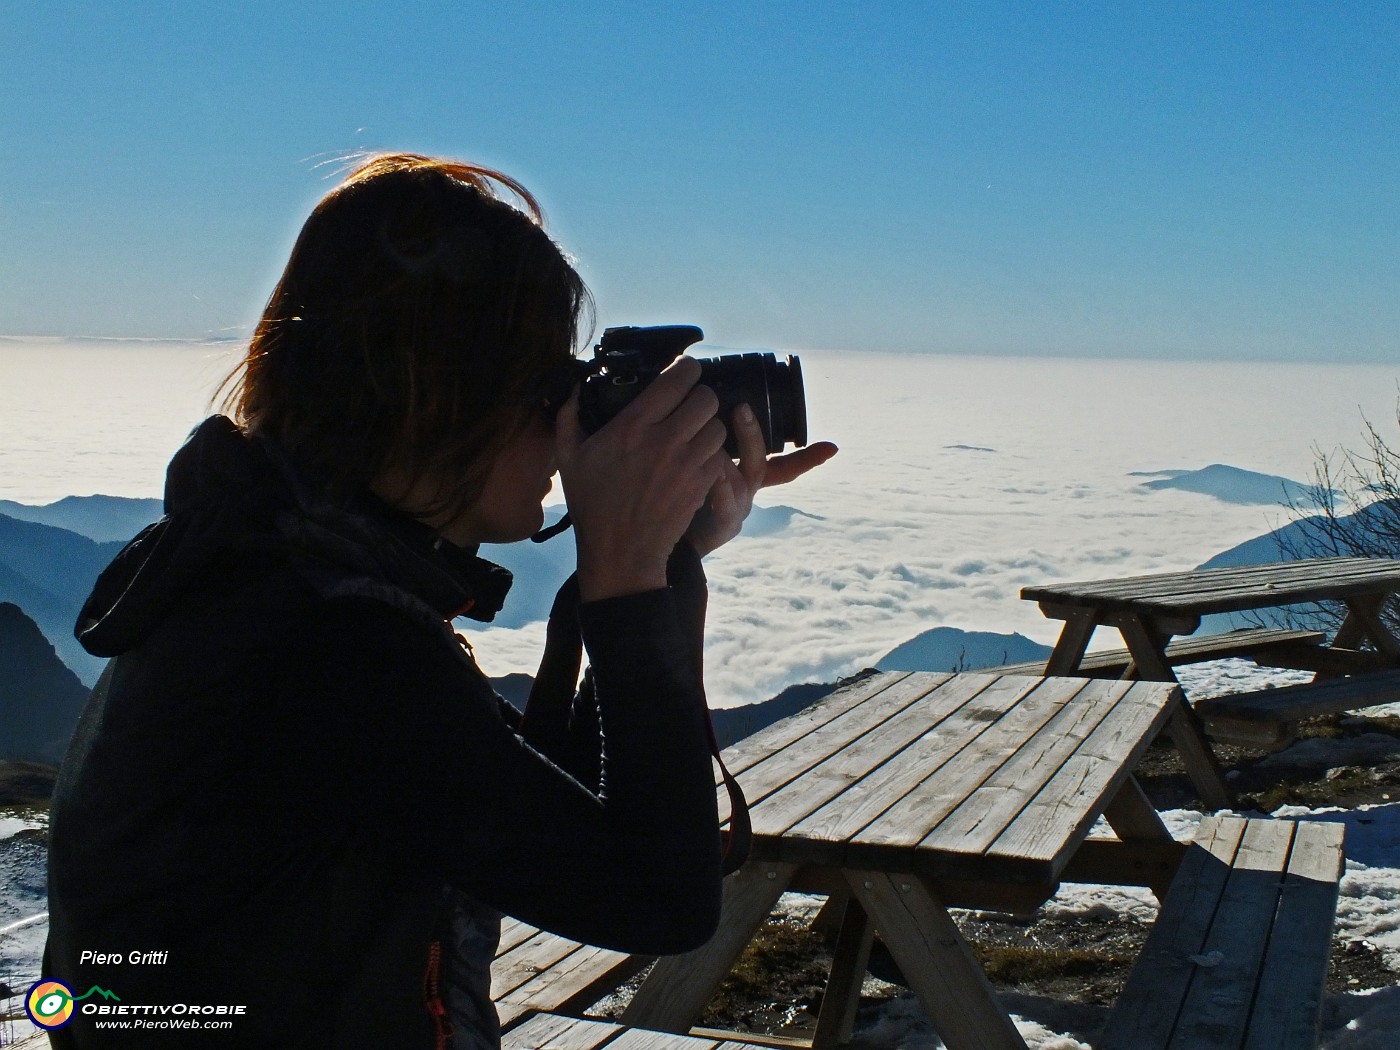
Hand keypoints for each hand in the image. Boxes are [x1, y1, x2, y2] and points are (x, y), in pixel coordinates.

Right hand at [556, 357, 730, 600]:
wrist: (621, 551)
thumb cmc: (593, 505)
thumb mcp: (569, 459)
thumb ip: (568, 418)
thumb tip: (573, 389)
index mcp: (632, 426)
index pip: (676, 380)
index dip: (686, 369)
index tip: (684, 371)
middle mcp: (664, 439)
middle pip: (707, 398)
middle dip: (701, 397)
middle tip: (690, 405)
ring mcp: (686, 463)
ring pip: (717, 426)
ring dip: (709, 426)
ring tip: (695, 434)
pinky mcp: (701, 485)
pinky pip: (720, 457)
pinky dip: (712, 455)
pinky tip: (697, 460)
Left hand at [685, 403, 838, 556]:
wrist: (667, 539)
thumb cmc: (681, 494)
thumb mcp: (700, 465)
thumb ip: (708, 440)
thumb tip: (707, 402)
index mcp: (748, 476)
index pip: (783, 464)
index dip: (807, 457)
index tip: (832, 448)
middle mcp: (748, 492)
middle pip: (760, 463)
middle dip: (752, 434)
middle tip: (741, 407)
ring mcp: (738, 510)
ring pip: (737, 480)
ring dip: (722, 457)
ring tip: (708, 436)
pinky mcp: (721, 526)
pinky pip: (724, 505)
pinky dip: (719, 489)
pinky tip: (712, 474)